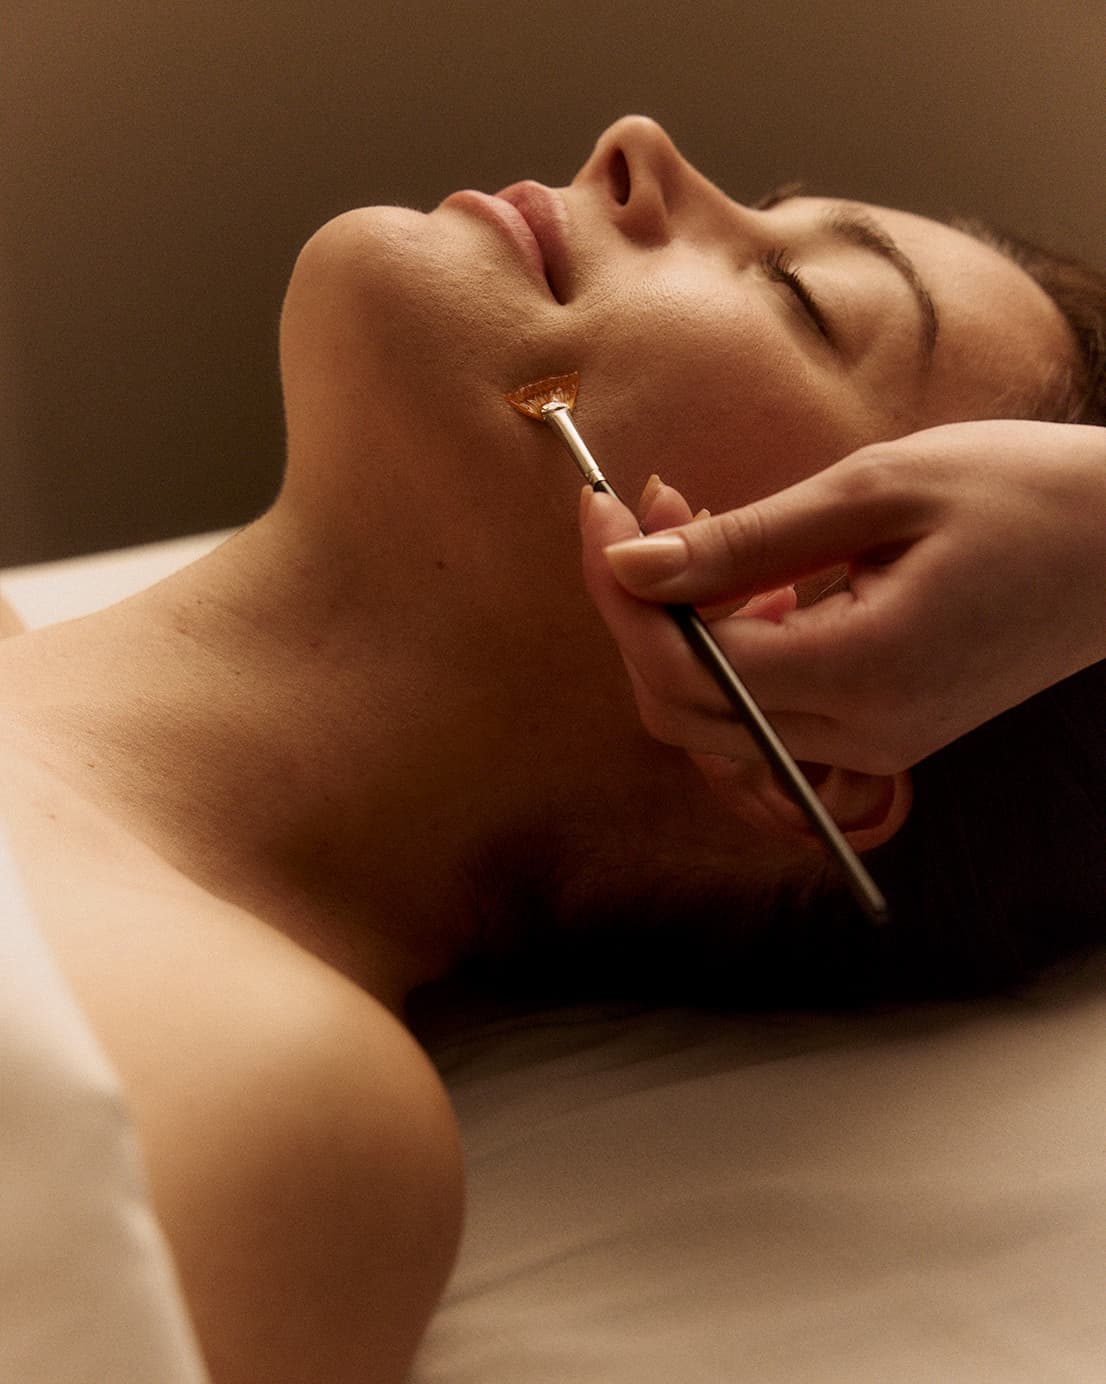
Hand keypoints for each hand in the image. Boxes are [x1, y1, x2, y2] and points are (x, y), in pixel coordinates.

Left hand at [580, 420, 1105, 774]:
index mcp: (861, 675)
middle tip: (638, 509)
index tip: (601, 510)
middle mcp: (860, 736)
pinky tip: (749, 577)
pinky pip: (766, 712)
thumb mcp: (874, 492)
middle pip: (683, 709)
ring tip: (690, 522)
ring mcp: (872, 744)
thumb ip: (742, 542)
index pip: (687, 666)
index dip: (622, 594)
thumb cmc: (1022, 494)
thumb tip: (631, 563)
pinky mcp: (880, 731)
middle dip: (637, 612)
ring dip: (679, 628)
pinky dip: (731, 648)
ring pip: (715, 718)